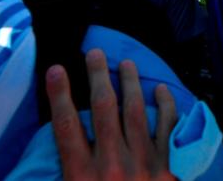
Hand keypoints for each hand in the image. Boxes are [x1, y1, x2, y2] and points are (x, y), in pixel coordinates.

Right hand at [47, 50, 177, 180]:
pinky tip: (161, 90)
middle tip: (95, 53)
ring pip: (134, 111)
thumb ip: (68, 168)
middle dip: (98, 76)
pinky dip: (165, 106)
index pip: (66, 125)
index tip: (55, 69)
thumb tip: (63, 136)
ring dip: (130, 83)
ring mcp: (142, 164)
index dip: (59, 94)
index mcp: (82, 175)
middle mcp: (112, 164)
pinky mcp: (166, 168)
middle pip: (103, 107)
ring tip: (127, 63)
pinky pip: (167, 128)